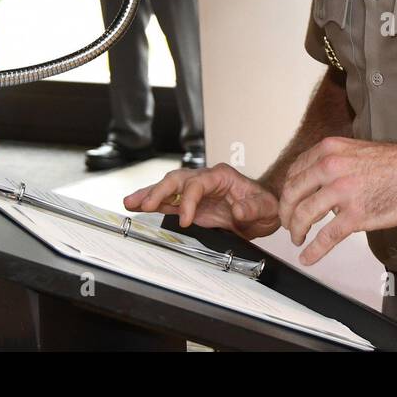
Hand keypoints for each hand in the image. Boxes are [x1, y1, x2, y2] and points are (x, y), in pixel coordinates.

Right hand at [124, 164, 280, 240]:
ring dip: (149, 195)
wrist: (265, 211)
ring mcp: (196, 191)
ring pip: (168, 188)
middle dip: (159, 191)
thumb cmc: (265, 205)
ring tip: (130, 203)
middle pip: (177, 179)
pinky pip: (169, 201)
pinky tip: (138, 207)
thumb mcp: (266, 207)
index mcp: (221, 176)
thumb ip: (253, 208)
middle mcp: (205, 180)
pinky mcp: (191, 204)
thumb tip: (239, 211)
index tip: (185, 219)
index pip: (198, 184)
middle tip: (145, 204)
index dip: (189, 200)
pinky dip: (153, 204)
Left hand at [279, 137, 396, 265]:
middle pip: (292, 194)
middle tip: (287, 223)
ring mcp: (342, 192)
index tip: (288, 202)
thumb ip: (332, 164)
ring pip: (304, 215)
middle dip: (286, 213)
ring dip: (296, 230)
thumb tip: (317, 184)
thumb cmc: (396, 164)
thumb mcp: (355, 151)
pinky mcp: (355, 215)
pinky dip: (313, 250)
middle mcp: (330, 167)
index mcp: (329, 150)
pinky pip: (326, 237)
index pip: (294, 172)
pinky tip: (307, 257)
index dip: (287, 191)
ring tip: (297, 238)